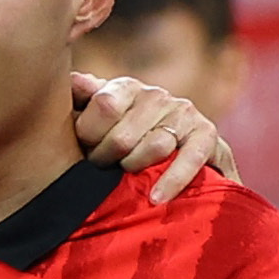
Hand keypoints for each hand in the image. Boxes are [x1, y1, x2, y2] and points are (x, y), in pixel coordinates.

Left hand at [71, 72, 240, 201]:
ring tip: (126, 180)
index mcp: (125, 88)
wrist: (174, 149)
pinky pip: (190, 157)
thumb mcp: (92, 118)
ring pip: (155, 146)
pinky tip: (156, 198)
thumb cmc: (118, 139)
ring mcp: (183, 112)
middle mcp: (155, 95)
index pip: (104, 106)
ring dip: (136, 170)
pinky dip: (173, 180)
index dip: (89, 135)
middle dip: (107, 161)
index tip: (84, 149)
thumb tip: (72, 80)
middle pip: (124, 136)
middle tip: (101, 171)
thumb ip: (80, 98)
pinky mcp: (206, 134)